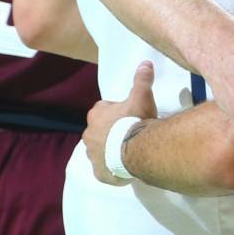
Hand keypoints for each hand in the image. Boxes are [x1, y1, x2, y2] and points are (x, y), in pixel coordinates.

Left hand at [86, 62, 156, 186]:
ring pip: (100, 150)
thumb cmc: (134, 121)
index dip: (117, 113)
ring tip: (128, 152)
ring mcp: (92, 154)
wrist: (134, 150)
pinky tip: (124, 167)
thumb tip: (145, 62)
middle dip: (111, 133)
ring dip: (110, 150)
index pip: (104, 110)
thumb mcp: (141, 98)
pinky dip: (111, 169)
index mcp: (96, 114)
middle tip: (130, 135)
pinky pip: (103, 169)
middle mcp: (88, 134)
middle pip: (100, 131)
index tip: (129, 116)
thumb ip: (142, 80)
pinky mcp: (98, 172)